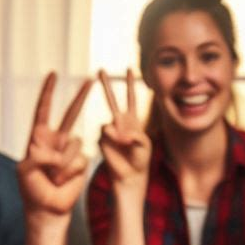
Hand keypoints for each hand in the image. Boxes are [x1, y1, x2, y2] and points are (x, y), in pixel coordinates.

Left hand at [17, 71, 93, 216]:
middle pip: (70, 113)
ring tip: (53, 177)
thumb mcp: (25, 170)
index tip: (53, 74)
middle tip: (91, 79)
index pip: (43, 110)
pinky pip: (81, 159)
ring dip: (63, 163)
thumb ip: (38, 156)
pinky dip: (71, 170)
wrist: (48, 209)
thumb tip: (58, 154)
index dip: (48, 92)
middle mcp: (56, 141)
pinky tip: (63, 180)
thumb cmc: (32, 189)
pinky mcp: (81, 163)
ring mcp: (70, 151)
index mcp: (38, 138)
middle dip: (81, 96)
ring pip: (75, 144)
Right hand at [97, 68, 151, 191]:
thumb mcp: (145, 144)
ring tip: (125, 143)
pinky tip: (119, 146)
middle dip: (106, 85)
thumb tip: (116, 130)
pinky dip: (114, 139)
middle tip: (100, 69)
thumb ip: (134, 133)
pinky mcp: (102, 140)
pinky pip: (106, 134)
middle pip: (111, 99)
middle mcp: (119, 122)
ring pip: (109, 122)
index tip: (129, 68)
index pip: (131, 98)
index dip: (130, 84)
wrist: (130, 175)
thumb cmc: (140, 160)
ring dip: (119, 132)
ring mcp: (109, 131)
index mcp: (132, 120)